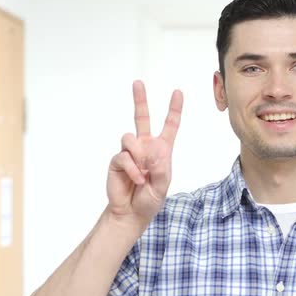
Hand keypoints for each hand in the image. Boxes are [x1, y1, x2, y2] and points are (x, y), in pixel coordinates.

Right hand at [106, 81, 182, 225]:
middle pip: (141, 118)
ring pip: (130, 137)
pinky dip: (132, 169)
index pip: (169, 126)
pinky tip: (136, 179)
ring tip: (143, 173)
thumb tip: (151, 152)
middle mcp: (145, 147)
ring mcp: (130, 152)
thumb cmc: (150, 199)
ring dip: (139, 156)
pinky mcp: (117, 160)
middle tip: (138, 83)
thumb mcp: (163, 185)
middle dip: (140, 100)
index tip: (177, 92)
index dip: (173, 109)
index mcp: (161, 150)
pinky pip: (124, 156)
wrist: (131, 213)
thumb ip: (160, 168)